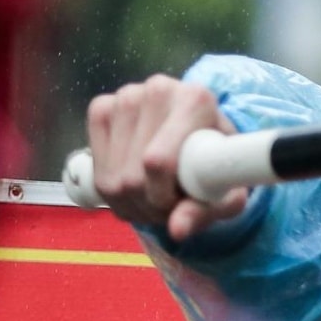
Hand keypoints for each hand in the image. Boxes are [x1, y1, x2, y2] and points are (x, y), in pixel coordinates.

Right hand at [86, 74, 247, 241]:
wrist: (198, 136)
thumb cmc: (216, 163)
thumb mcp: (224, 193)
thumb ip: (205, 211)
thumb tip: (176, 230)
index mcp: (196, 100)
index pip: (158, 162)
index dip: (163, 198)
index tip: (177, 207)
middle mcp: (158, 90)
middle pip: (132, 175)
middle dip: (149, 205)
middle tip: (170, 206)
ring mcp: (126, 96)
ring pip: (112, 178)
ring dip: (131, 202)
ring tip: (155, 196)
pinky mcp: (102, 107)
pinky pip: (95, 167)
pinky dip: (111, 189)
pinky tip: (133, 184)